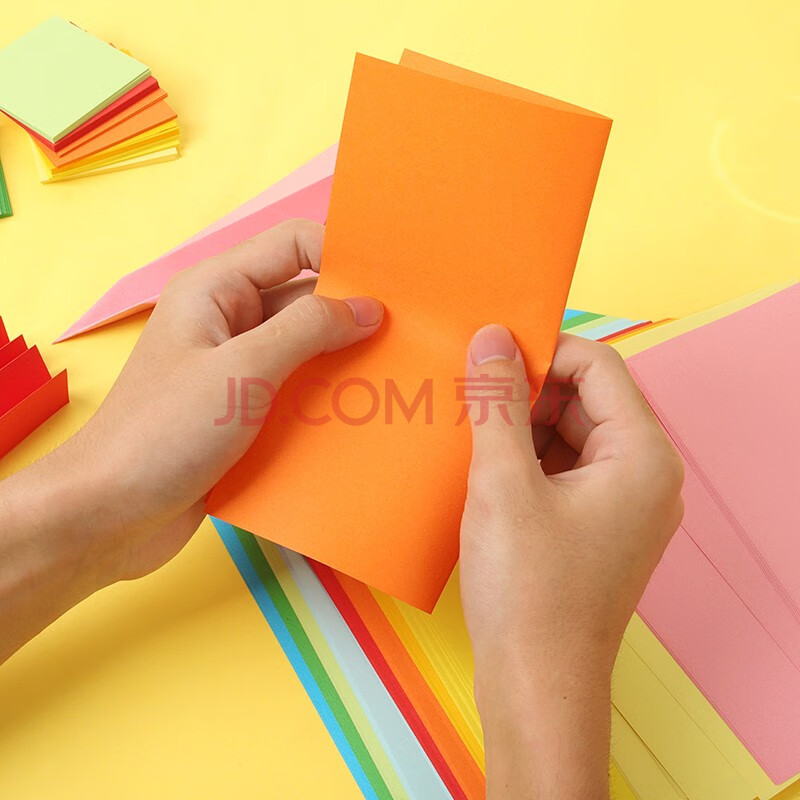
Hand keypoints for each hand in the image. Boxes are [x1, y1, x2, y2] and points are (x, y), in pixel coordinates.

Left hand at [0, 219, 382, 661]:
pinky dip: (325, 401)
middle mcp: (228, 320)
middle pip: (305, 298)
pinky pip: (295, 393)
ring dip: (344, 364)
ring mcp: (235, 369)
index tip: (392, 286)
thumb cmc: (164, 433)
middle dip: (353, 316)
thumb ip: (308, 330)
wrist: (109, 517)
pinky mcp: (242, 413)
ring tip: (395, 380)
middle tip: (409, 337)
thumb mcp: (243, 371)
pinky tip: (360, 420)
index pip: (294, 244)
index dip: (342, 255)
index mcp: (217, 289)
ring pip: (305, 350)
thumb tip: (369, 308)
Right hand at [458, 325, 682, 799]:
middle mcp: (643, 475)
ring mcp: (622, 505)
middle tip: (468, 395)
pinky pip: (562, 470)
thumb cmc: (528, 591)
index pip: (597, 364)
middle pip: (583, 399)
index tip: (487, 354)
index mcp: (641, 454)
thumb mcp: (503, 482)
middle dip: (525, 391)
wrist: (535, 686)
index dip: (541, 350)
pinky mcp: (596, 528)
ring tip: (468, 435)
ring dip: (519, 426)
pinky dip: (524, 460)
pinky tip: (483, 469)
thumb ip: (496, 401)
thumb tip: (492, 338)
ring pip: (568, 434)